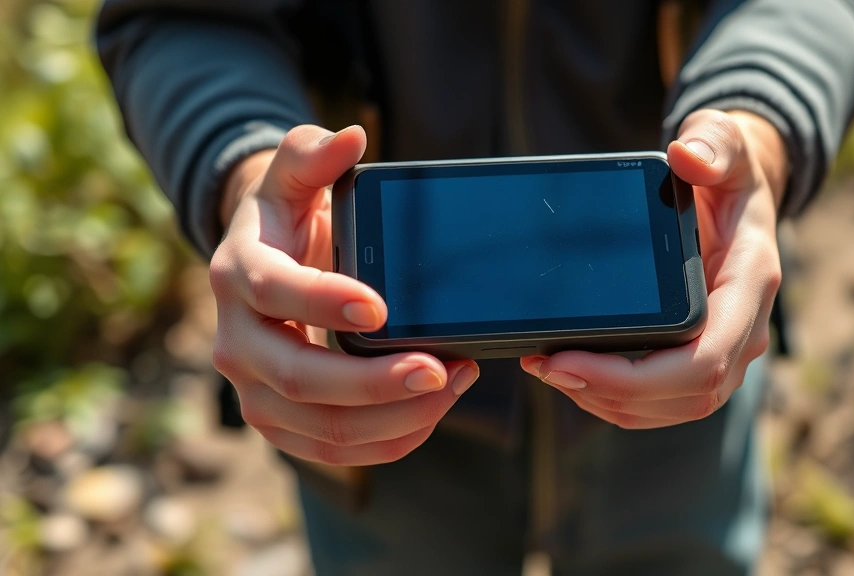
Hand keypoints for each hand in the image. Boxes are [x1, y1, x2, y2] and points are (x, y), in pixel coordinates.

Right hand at [210, 125, 479, 465]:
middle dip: (374, 383)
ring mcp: (255, 391)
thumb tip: (352, 136)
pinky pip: (332, 452)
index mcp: (238, 275)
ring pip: (321, 429)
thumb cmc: (287, 222)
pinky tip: (430, 414)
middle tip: (440, 369)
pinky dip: (387, 440)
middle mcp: (236, 342)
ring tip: (453, 383)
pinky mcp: (281, 423)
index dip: (324, 303)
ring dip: (394, 417)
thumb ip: (313, 153)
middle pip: (300, 380)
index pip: (275, 293)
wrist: (261, 272)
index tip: (383, 307)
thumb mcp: (292, 178)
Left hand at [521, 109, 785, 427]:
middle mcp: (743, 331)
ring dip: (606, 401)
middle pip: (685, 396)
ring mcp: (724, 353)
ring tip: (548, 369)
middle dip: (609, 393)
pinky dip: (614, 399)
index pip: (704, 360)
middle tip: (544, 366)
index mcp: (749, 286)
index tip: (569, 360)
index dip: (636, 377)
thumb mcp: (726, 145)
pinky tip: (573, 375)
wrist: (737, 199)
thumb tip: (686, 155)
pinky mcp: (699, 362)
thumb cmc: (728, 175)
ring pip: (670, 409)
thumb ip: (713, 143)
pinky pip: (661, 402)